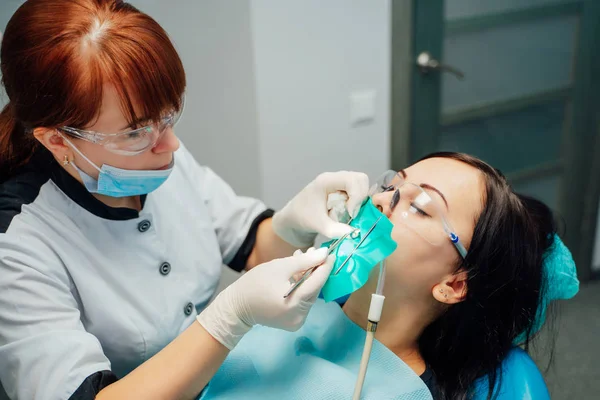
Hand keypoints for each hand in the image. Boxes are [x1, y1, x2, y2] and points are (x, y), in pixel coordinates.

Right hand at [197, 248, 334, 349]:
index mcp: (294, 305)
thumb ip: (304, 261)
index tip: (331, 253)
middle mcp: (299, 317)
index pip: (317, 283)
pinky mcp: (293, 322)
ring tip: (301, 260)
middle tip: (312, 252)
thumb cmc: (255, 284)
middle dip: (315, 271)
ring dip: (308, 278)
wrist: (237, 307)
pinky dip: (302, 288)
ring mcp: (297, 322)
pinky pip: (303, 301)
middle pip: (314, 290)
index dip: (325, 267)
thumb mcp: (280, 267)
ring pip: (309, 295)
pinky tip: (296, 274)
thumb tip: (324, 254)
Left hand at [272, 171, 368, 247]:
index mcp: (326, 181)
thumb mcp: (317, 225)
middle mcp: (334, 178)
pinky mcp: (341, 190)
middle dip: (361, 197)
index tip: (350, 213)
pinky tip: (349, 212)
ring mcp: (338, 183)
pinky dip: (358, 201)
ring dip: (360, 199)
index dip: (356, 196)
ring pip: (360, 184)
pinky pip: (357, 191)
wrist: (293, 218)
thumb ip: (333, 230)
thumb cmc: (302, 217)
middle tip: (353, 213)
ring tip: (350, 213)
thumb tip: (352, 232)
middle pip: (360, 179)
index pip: (352, 180)